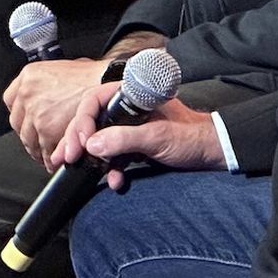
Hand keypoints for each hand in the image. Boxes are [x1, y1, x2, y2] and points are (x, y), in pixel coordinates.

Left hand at [2, 58, 103, 165]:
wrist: (107, 81)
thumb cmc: (93, 76)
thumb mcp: (61, 70)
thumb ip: (47, 84)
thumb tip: (44, 96)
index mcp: (29, 76)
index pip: (12, 100)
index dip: (22, 115)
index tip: (27, 122)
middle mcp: (28, 93)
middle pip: (19, 124)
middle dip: (30, 136)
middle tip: (38, 144)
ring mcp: (35, 111)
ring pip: (30, 140)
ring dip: (39, 151)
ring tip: (49, 156)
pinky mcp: (46, 128)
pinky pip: (44, 150)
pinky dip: (50, 159)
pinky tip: (57, 161)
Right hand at [64, 95, 226, 189]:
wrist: (211, 154)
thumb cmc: (192, 137)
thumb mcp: (157, 137)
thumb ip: (124, 139)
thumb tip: (92, 145)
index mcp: (131, 96)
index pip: (94, 101)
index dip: (81, 121)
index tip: (78, 143)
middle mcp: (126, 109)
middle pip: (91, 121)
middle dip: (76, 141)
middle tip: (66, 158)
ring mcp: (129, 128)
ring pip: (98, 140)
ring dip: (87, 157)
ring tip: (72, 169)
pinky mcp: (134, 146)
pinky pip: (113, 156)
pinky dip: (109, 170)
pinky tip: (114, 181)